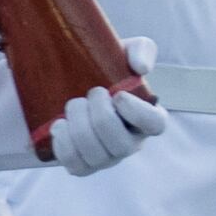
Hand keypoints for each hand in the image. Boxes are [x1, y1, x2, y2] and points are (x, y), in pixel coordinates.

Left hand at [54, 39, 164, 176]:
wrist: (70, 80)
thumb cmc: (104, 67)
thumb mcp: (124, 51)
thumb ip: (140, 50)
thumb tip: (141, 68)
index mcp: (145, 116)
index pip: (155, 125)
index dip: (138, 113)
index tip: (118, 94)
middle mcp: (130, 142)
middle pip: (121, 144)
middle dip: (101, 117)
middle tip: (91, 93)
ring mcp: (107, 157)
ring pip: (96, 156)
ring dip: (80, 127)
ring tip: (73, 105)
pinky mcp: (83, 165)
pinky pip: (75, 165)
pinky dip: (64, 144)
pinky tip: (59, 125)